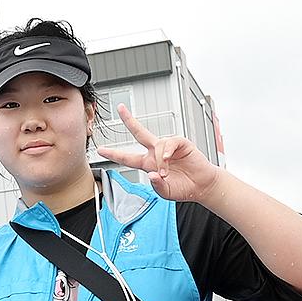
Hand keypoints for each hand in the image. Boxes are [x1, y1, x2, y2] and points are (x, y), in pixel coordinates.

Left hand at [96, 107, 220, 203]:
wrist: (201, 186)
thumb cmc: (183, 187)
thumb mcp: (165, 192)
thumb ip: (156, 185)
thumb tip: (151, 174)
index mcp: (148, 163)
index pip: (127, 157)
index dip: (114, 153)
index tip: (100, 149)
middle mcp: (156, 152)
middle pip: (139, 132)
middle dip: (129, 120)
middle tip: (120, 108)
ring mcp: (168, 147)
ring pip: (157, 145)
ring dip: (159, 161)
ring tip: (166, 173)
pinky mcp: (181, 143)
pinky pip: (170, 142)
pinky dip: (167, 151)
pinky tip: (168, 159)